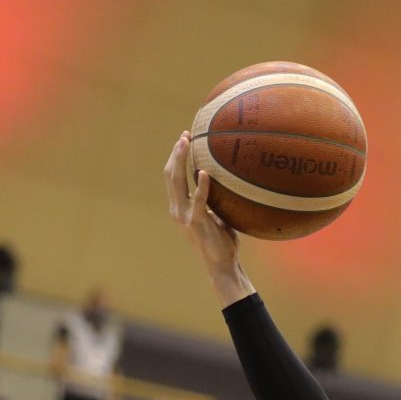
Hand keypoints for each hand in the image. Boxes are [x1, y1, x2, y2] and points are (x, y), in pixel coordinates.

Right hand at [164, 132, 243, 284]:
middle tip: (185, 135)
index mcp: (180, 206)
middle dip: (176, 153)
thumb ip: (216, 199)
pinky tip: (205, 172)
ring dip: (181, 161)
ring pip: (176, 182)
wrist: (221, 265)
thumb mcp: (218, 215)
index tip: (185, 139)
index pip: (172, 176)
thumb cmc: (222, 241)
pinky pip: (198, 200)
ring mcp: (183, 216)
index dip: (176, 157)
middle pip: (170, 174)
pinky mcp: (196, 223)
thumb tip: (230, 180)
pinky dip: (201, 186)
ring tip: (187, 143)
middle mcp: (177, 209)